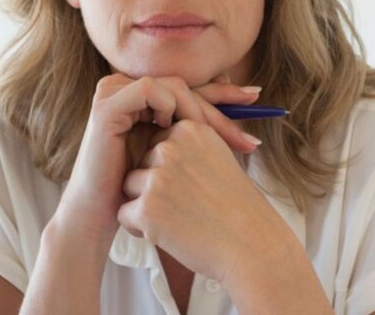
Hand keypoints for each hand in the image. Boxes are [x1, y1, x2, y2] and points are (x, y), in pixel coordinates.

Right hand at [53, 74, 262, 245]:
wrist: (102, 213)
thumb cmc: (139, 187)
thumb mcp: (175, 150)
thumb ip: (198, 126)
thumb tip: (247, 98)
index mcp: (141, 95)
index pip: (189, 87)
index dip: (223, 93)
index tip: (256, 98)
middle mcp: (125, 86)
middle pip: (185, 86)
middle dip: (219, 109)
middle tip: (245, 131)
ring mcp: (113, 92)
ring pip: (173, 86)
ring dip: (198, 111)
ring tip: (212, 138)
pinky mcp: (107, 104)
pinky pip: (150, 90)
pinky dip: (168, 107)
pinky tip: (172, 130)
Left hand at [118, 113, 287, 282]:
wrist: (251, 244)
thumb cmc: (237, 205)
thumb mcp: (220, 157)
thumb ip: (189, 145)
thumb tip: (157, 143)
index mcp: (190, 130)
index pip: (157, 142)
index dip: (168, 167)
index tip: (192, 185)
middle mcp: (171, 147)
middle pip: (140, 162)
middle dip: (154, 184)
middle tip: (187, 204)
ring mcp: (158, 177)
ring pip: (129, 185)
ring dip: (145, 204)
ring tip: (178, 218)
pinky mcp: (147, 208)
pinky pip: (124, 213)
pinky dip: (140, 228)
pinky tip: (169, 232)